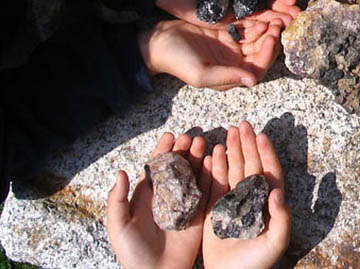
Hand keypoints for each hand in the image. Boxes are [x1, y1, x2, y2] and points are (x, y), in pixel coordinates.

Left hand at [107, 132, 209, 268]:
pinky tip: (212, 162)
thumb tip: (121, 172)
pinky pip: (206, 192)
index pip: (155, 168)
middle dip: (183, 151)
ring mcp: (184, 205)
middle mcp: (167, 197)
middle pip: (177, 168)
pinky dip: (210, 176)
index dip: (162, 151)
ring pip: (193, 175)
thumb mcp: (118, 226)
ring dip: (197, 159)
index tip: (170, 136)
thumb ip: (117, 200)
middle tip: (189, 137)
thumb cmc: (132, 252)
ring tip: (202, 143)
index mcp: (147, 197)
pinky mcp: (198, 214)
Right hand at [139, 19, 283, 89]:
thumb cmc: (177, 61)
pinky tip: (262, 12)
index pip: (258, 68)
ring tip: (276, 16)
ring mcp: (231, 45)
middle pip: (261, 51)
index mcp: (232, 75)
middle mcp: (236, 61)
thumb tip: (252, 81)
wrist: (157, 42)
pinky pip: (246, 25)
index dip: (269, 54)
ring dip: (267, 28)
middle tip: (280, 23)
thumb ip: (227, 76)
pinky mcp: (226, 30)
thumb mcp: (201, 73)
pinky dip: (256, 20)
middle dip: (272, 38)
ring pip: (257, 37)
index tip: (273, 38)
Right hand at [203, 121, 290, 268]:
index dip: (266, 153)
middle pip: (250, 164)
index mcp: (267, 203)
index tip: (261, 135)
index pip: (268, 172)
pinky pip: (215, 182)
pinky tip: (213, 152)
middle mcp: (251, 198)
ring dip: (232, 150)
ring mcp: (233, 202)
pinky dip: (215, 166)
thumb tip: (278, 193)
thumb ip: (281, 218)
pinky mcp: (216, 209)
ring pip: (234, 169)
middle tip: (242, 125)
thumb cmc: (257, 263)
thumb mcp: (276, 242)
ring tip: (229, 131)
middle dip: (247, 144)